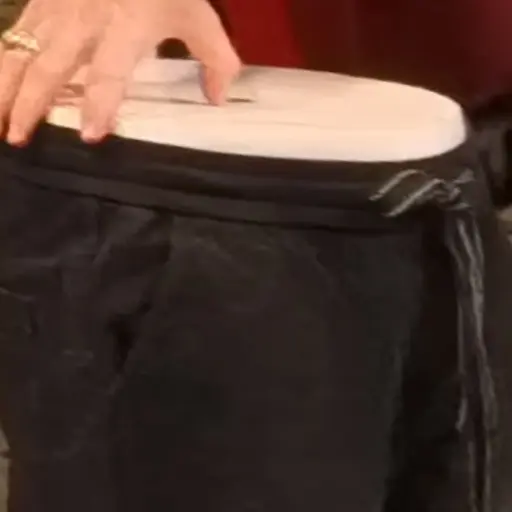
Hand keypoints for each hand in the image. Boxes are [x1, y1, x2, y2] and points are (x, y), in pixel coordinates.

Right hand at [0, 0, 240, 144]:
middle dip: (31, 104)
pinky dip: (2, 60)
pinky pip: (15, 33)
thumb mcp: (199, 15)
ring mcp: (57, 8)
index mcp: (125, 27)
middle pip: (51, 67)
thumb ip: (215, 58)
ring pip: (22, 50)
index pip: (109, 73)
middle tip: (17, 139)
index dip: (99, 105)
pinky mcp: (42, 0)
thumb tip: (217, 100)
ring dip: (4, 86)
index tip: (90, 136)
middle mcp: (84, 21)